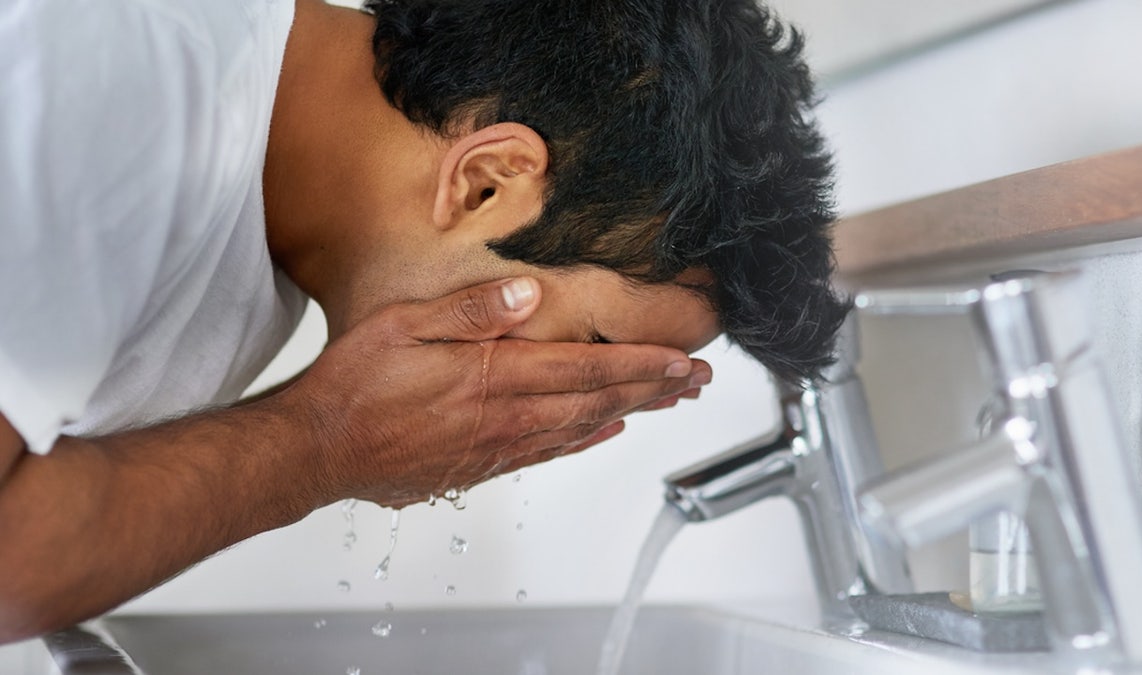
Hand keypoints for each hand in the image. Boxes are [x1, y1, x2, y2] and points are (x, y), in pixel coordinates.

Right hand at [273, 277, 710, 507]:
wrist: (319, 450)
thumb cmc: (354, 384)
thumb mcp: (404, 326)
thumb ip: (471, 309)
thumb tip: (532, 291)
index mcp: (494, 377)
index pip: (587, 368)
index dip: (641, 365)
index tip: (683, 361)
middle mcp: (506, 416)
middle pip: (597, 399)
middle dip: (654, 388)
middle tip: (697, 382)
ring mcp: (497, 445)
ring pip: (582, 427)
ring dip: (631, 412)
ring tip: (669, 403)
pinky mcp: (482, 464)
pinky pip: (550, 452)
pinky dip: (587, 439)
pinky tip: (606, 430)